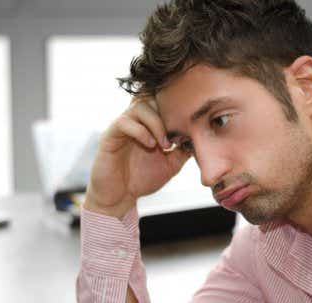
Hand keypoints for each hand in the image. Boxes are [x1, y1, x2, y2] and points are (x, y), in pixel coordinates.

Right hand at [83, 97, 189, 217]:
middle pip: (151, 94)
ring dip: (157, 123)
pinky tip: (150, 145)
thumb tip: (201, 137)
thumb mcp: (171, 164)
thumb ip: (183, 150)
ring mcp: (122, 126)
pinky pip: (124, 122)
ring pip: (140, 105)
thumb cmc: (143, 179)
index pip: (161, 99)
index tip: (189, 125)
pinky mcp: (110, 136)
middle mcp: (135, 120)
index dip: (176, 106)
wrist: (120, 197)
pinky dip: (141, 131)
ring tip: (164, 145)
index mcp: (149, 123)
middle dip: (168, 111)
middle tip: (176, 135)